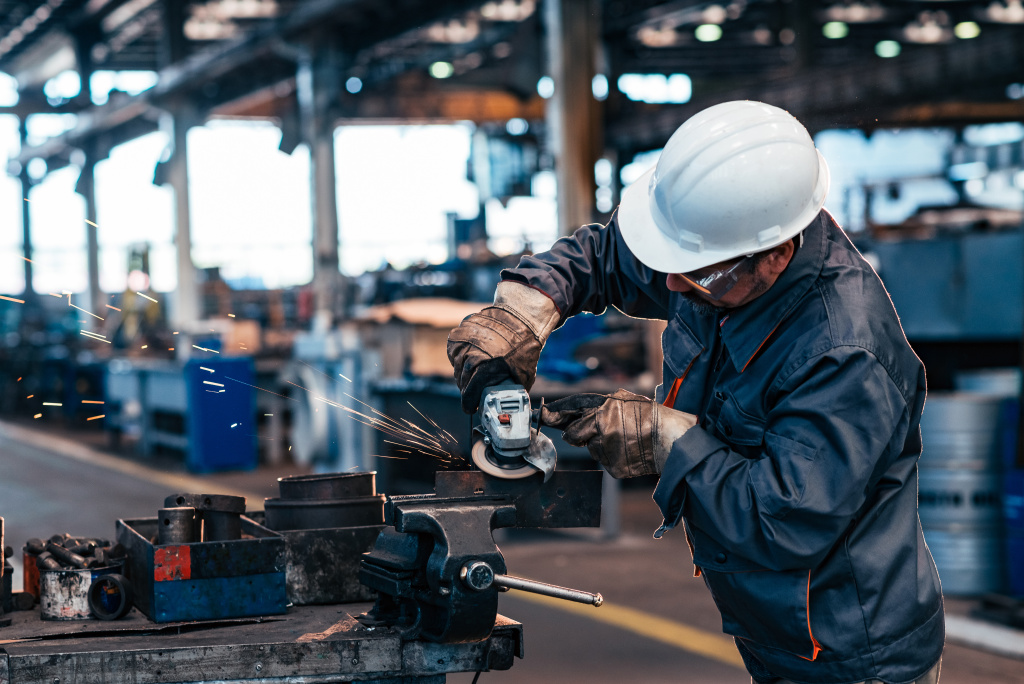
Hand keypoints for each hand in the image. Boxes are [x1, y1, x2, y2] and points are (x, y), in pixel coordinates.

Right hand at [447, 282, 559, 412]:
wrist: (520, 318)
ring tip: (475, 372)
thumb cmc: (523, 346)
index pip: (468, 394)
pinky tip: (472, 356)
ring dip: (464, 373)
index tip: (469, 408)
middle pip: (462, 381)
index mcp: (486, 369)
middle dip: (468, 389)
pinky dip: (461, 356)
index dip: (468, 404)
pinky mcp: (459, 333)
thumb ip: (510, 390)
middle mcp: (471, 356)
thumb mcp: (523, 375)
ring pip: (457, 366)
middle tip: (475, 390)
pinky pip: (455, 351)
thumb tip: (506, 404)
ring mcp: (463, 343)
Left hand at [537, 389, 696, 477]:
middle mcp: (602, 426)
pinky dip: (613, 457)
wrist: (671, 440)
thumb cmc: (650, 417)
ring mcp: (606, 448)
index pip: (571, 408)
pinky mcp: (612, 466)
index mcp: (605, 406)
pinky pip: (605, 461)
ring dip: (602, 446)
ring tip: (625, 440)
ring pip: (591, 449)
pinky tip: (628, 451)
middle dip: (581, 435)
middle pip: (575, 434)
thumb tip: (573, 420)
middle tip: (605, 432)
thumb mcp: (624, 401)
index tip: (543, 414)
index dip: (555, 413)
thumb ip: (599, 407)